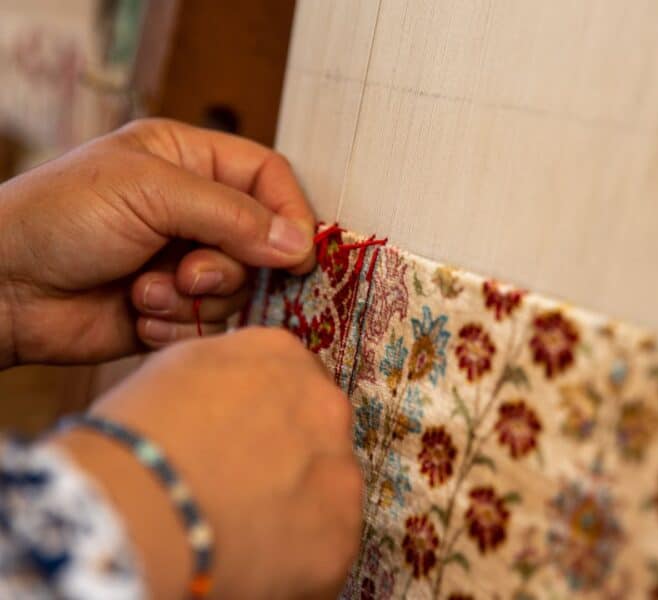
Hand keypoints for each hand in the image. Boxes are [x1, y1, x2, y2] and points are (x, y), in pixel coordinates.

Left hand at [0, 119, 315, 367]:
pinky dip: (180, 327)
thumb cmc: (63, 218)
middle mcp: (193, 210)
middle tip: (191, 275)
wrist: (1, 289)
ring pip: (238, 288)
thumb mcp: (151, 192)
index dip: (291, 213)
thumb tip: (300, 245)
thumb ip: (233, 215)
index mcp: (189, 160)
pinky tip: (139, 317)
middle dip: (227, 266)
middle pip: (260, 242)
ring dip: (195, 299)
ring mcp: (184, 262)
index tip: (299, 253)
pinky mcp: (173, 309)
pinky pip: (210, 324)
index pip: (268, 177)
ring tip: (146, 293)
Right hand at [53, 328, 362, 598]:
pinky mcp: (340, 533)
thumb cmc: (135, 440)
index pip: (293, 382)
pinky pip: (327, 548)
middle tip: (245, 491)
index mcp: (281, 356)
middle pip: (318, 434)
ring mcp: (339, 469)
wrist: (132, 506)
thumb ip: (225, 371)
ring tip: (242, 533)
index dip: (268, 418)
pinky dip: (298, 560)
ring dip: (298, 510)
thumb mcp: (176, 369)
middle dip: (291, 461)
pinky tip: (253, 562)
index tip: (248, 444)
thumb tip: (234, 393)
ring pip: (328, 492)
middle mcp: (324, 404)